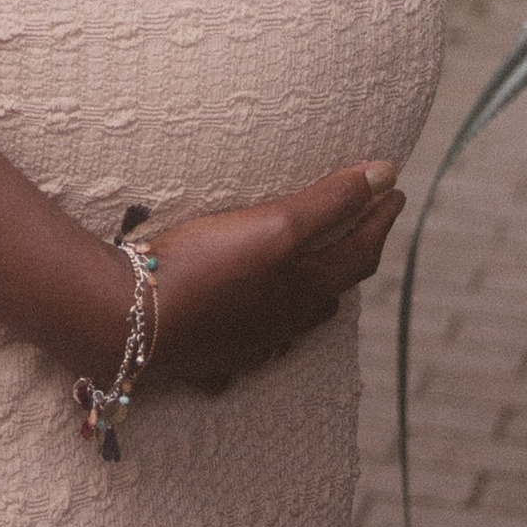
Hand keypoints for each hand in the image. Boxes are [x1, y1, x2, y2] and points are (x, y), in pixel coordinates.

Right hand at [146, 162, 406, 391]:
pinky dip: (268, 321)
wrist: (130, 322)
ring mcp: (248, 342)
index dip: (380, 218)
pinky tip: (255, 316)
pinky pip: (253, 339)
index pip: (360, 251)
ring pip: (295, 317)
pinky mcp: (212, 352)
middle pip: (333, 287)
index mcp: (306, 291)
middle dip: (353, 252)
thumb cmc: (205, 270)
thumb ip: (331, 202)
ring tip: (315, 267)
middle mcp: (284, 322)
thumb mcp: (276, 227)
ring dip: (313, 289)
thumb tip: (388, 175)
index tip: (396, 190)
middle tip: (362, 224)